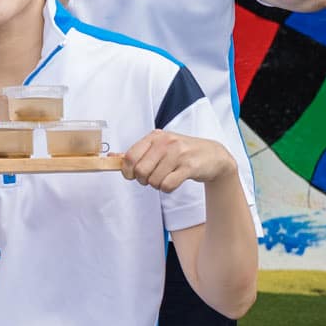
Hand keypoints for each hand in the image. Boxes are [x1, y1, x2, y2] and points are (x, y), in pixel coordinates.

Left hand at [121, 130, 235, 193]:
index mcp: (155, 137)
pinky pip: (168, 185)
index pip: (130, 156)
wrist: (214, 155)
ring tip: (166, 178)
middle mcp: (166, 142)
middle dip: (143, 180)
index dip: (127, 171)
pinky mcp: (190, 166)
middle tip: (152, 178)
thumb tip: (111, 158)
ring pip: (154, 180)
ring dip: (157, 185)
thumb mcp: (159, 147)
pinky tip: (174, 181)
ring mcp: (178, 154)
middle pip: (140, 171)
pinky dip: (168, 188)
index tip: (132, 176)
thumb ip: (136, 153)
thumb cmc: (182, 152)